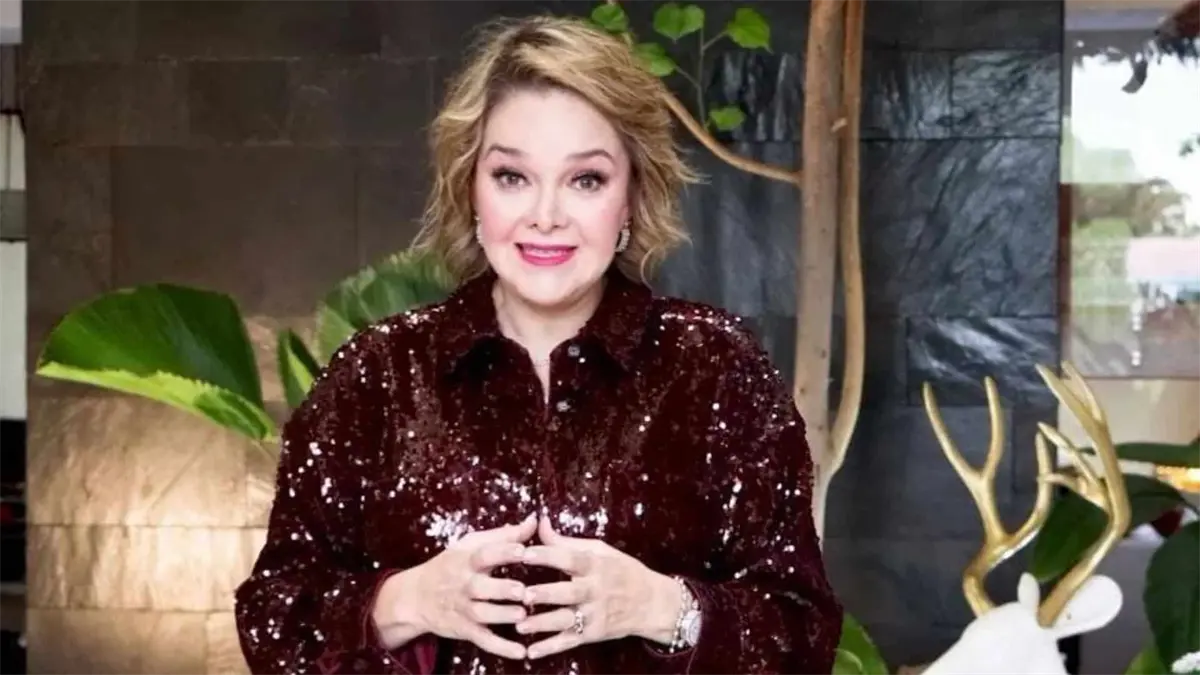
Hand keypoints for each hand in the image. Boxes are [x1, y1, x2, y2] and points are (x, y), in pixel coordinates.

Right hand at [377, 514, 536, 658]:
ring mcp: (463, 609)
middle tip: (522, 590)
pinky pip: (483, 640)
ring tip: (523, 615)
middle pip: (481, 587)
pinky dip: (501, 648)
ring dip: (502, 616)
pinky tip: (521, 653)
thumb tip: (534, 520)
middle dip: (501, 589)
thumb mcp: (471, 545)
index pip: (484, 554)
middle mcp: (464, 585)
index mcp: (467, 560)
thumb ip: (504, 535)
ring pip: (482, 615)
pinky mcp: (465, 630)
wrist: (417, 596)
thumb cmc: (453, 565)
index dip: (503, 552)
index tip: (523, 549)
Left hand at [515, 516, 680, 658]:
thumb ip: (565, 541)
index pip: (571, 559)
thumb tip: (539, 521)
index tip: (525, 553)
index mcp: (596, 565)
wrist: (652, 603)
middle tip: (523, 594)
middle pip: (570, 592)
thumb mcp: (599, 551)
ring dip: (543, 624)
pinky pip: (569, 641)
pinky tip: (531, 652)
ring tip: (520, 626)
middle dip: (547, 594)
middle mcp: (596, 590)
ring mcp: (595, 615)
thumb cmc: (621, 571)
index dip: (548, 556)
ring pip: (567, 620)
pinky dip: (551, 648)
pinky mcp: (593, 634)